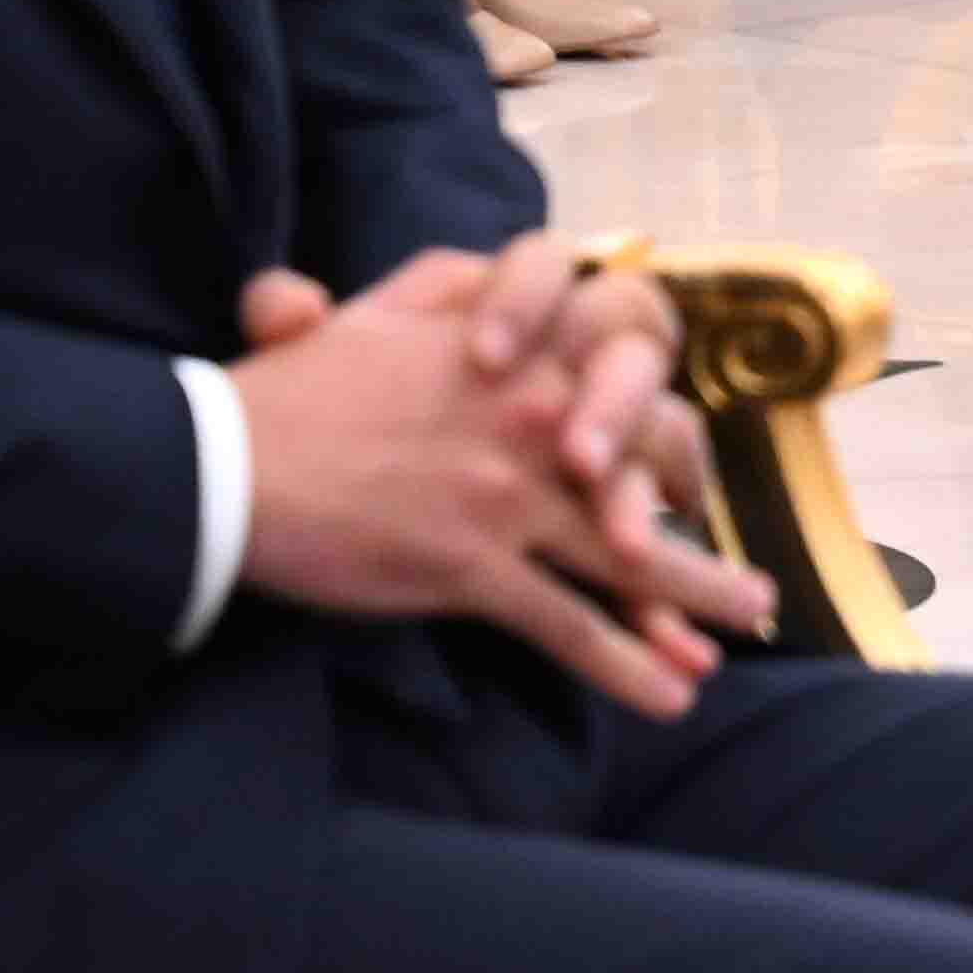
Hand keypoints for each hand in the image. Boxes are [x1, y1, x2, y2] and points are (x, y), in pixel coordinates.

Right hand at [231, 245, 771, 716]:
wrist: (224, 462)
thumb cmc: (295, 388)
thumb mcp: (381, 308)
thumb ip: (444, 284)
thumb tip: (477, 276)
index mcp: (526, 354)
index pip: (635, 384)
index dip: (663, 433)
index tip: (679, 474)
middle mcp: (537, 421)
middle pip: (655, 468)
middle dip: (700, 517)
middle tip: (731, 554)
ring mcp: (510, 499)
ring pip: (632, 554)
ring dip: (700, 595)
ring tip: (749, 624)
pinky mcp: (472, 568)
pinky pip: (570, 624)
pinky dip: (626, 665)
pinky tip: (671, 697)